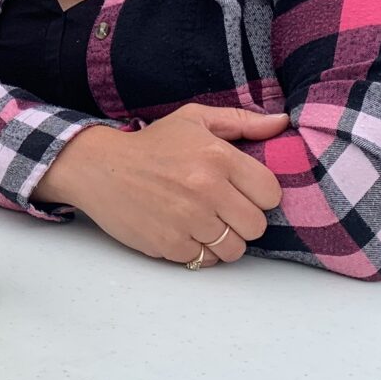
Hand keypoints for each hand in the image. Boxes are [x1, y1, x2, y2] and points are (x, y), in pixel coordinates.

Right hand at [35, 104, 288, 267]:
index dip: (259, 194)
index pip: (271, 194)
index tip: (241, 190)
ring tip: (203, 222)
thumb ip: (241, 121)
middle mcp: (207, 189)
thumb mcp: (193, 119)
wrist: (99, 168)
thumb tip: (281, 122)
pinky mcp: (170, 244)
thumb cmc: (150, 144)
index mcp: (218, 157)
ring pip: (234, 249)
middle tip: (222, 208)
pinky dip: (199, 251)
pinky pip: (206, 260)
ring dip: (223, 239)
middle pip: (256, 226)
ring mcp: (188, 220)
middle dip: (243, 219)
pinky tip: (184, 231)